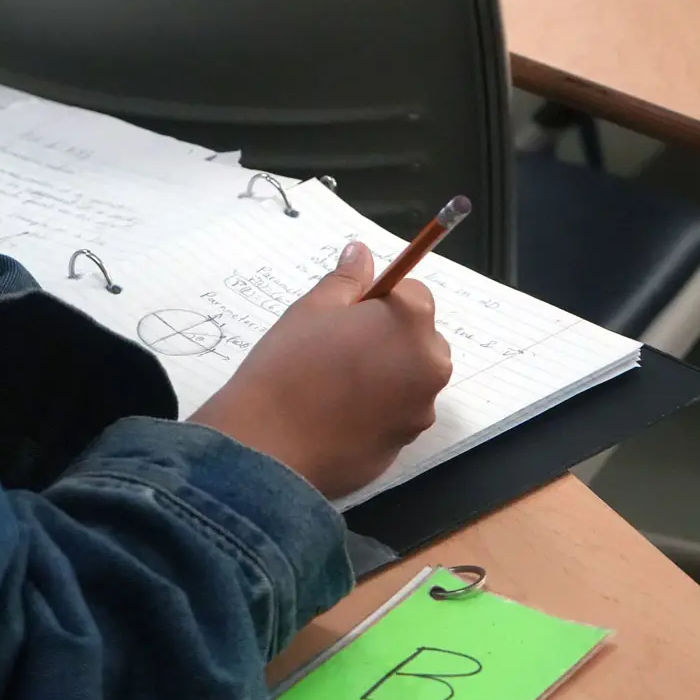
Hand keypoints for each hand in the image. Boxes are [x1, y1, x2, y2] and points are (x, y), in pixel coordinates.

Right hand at [190, 242, 452, 498]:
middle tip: (336, 350)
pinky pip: (397, 413)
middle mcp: (430, 364)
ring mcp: (421, 409)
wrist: (270, 447)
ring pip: (409, 378)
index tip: (345, 316)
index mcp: (412, 321)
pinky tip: (337, 415)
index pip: (413, 293)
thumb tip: (361, 251)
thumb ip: (346, 279)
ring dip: (385, 375)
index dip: (379, 301)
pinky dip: (378, 410)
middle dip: (388, 338)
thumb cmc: (288, 368)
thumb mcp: (312, 309)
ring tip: (333, 386)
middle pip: (419, 337)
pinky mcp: (406, 444)